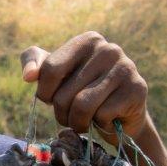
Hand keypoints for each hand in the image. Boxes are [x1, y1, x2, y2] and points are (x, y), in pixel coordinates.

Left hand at [20, 32, 150, 142]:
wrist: (121, 118)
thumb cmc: (83, 93)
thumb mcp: (56, 76)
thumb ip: (35, 63)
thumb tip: (29, 76)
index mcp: (88, 40)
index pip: (50, 69)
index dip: (45, 94)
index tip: (52, 99)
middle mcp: (108, 49)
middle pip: (64, 93)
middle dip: (62, 114)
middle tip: (73, 115)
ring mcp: (126, 68)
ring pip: (82, 106)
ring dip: (78, 123)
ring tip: (86, 120)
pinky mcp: (137, 90)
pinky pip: (102, 116)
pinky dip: (101, 125)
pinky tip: (110, 118)